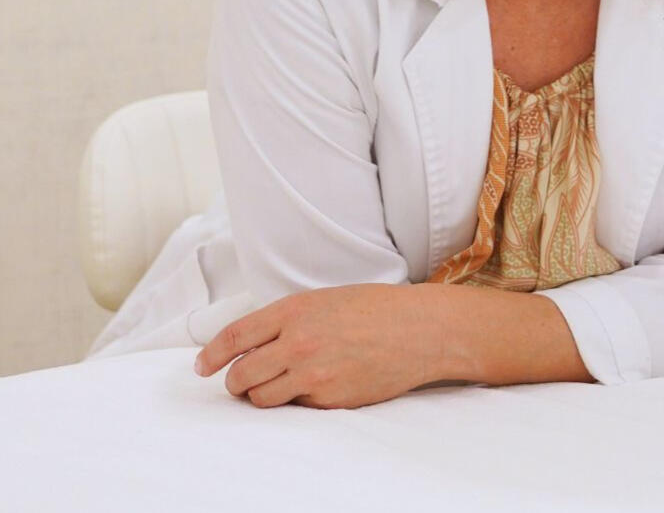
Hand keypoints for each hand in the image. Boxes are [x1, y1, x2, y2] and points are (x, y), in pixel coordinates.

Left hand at [193, 282, 441, 408]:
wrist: (418, 329)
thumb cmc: (376, 309)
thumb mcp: (326, 300)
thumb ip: (288, 319)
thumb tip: (253, 344)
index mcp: (295, 310)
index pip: (235, 336)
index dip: (211, 355)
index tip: (202, 366)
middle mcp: (298, 342)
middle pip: (241, 374)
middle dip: (235, 382)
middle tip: (240, 381)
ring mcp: (313, 373)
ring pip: (261, 398)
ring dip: (260, 395)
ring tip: (275, 386)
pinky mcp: (329, 399)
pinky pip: (296, 407)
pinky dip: (296, 400)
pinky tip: (315, 385)